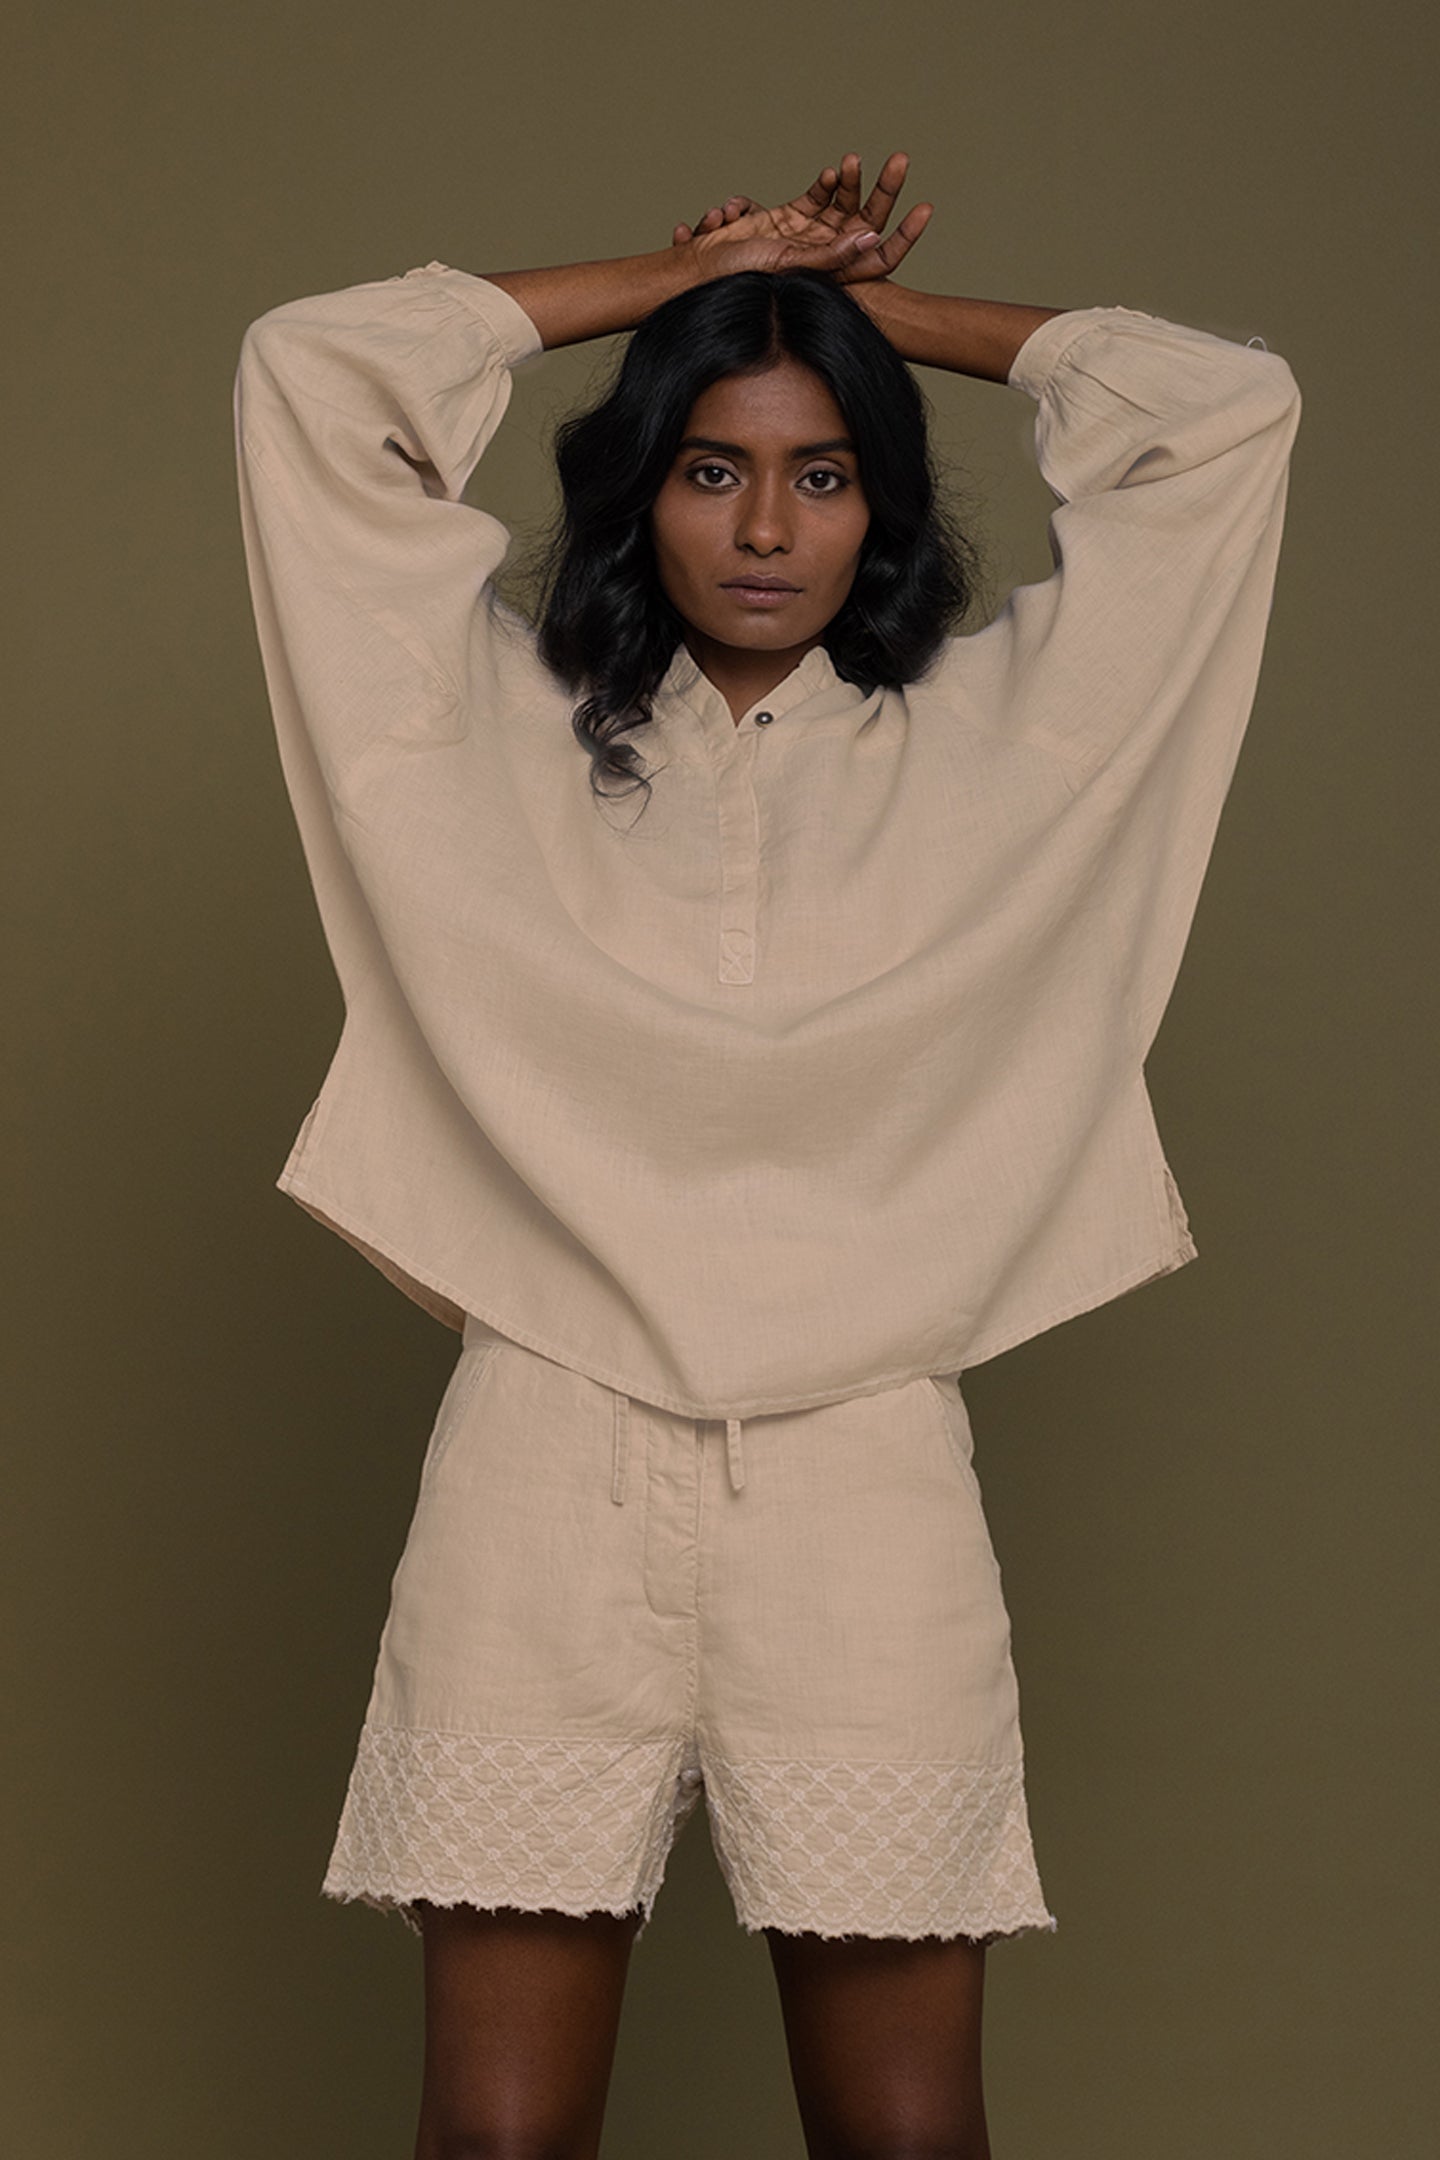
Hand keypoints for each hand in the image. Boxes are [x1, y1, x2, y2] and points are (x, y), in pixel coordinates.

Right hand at [671, 151, 932, 285]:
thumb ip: (832, 253)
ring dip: (848, 181)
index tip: (927, 209)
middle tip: (902, 161)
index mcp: (834, 275)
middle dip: (885, 191)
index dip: (905, 236)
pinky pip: (815, 196)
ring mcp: (810, 236)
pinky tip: (831, 174)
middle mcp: (825, 256)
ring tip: (853, 162)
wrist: (701, 268)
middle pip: (867, 219)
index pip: (879, 257)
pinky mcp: (791, 217)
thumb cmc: (740, 276)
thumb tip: (872, 236)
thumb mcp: (791, 261)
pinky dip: (822, 185)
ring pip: (842, 203)